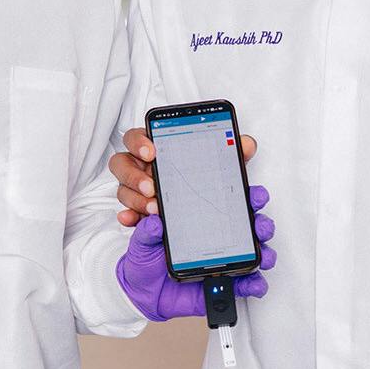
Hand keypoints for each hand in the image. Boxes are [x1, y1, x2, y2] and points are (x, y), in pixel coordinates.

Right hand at [113, 127, 257, 224]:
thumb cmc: (203, 188)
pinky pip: (126, 216)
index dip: (140, 141)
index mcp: (160, 152)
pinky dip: (129, 219)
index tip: (152, 150)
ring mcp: (138, 192)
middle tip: (153, 186)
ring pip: (123, 190)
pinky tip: (134, 222)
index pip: (139, 138)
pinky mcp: (138, 216)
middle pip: (123, 164)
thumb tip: (246, 144)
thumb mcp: (219, 173)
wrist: (201, 230)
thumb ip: (231, 157)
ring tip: (155, 209)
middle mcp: (144, 170)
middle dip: (135, 175)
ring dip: (136, 199)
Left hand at [116, 185, 275, 320]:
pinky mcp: (228, 285)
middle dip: (262, 223)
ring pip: (256, 253)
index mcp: (204, 219)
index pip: (231, 202)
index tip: (254, 194)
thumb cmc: (148, 262)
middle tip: (260, 225)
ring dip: (265, 253)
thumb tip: (155, 222)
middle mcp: (221, 237)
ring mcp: (228, 261)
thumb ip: (147, 232)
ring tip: (262, 256)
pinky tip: (254, 283)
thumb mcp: (142, 242)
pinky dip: (255, 284)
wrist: (145, 295)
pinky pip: (248, 284)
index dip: (247, 196)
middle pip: (251, 226)